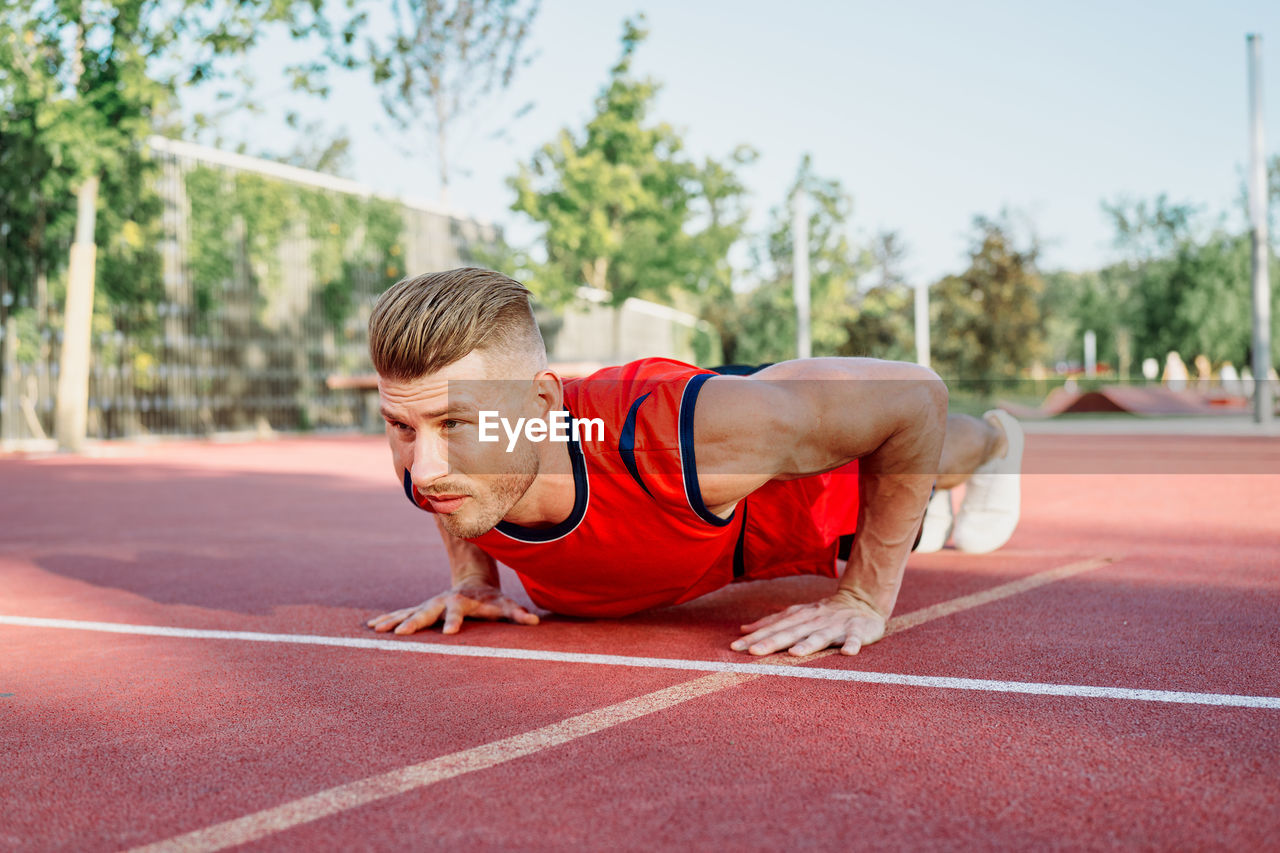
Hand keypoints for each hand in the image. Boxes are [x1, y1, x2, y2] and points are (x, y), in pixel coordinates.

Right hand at [366, 583, 539, 635]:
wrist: (472, 580)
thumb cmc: (491, 599)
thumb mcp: (505, 605)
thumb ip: (518, 613)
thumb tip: (534, 622)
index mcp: (460, 602)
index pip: (457, 612)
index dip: (454, 621)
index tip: (450, 634)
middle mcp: (440, 602)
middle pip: (425, 612)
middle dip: (412, 623)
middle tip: (400, 635)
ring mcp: (428, 604)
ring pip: (407, 612)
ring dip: (392, 621)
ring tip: (376, 629)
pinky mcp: (420, 608)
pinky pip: (401, 614)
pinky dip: (387, 620)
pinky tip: (371, 627)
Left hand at [730, 590, 886, 656]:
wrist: (861, 601)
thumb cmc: (823, 613)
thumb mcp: (796, 615)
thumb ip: (772, 622)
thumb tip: (743, 630)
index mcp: (799, 618)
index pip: (773, 628)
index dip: (755, 637)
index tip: (735, 647)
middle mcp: (814, 621)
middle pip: (791, 633)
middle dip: (772, 642)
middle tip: (753, 652)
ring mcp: (836, 626)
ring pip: (820, 636)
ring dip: (808, 644)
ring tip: (795, 653)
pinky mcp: (857, 631)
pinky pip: (855, 639)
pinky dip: (852, 644)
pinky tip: (848, 653)